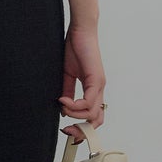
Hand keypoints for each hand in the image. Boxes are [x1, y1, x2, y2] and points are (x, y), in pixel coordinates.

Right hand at [59, 22, 104, 141]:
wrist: (80, 31)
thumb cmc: (75, 48)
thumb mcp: (68, 74)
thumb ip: (67, 91)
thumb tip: (64, 109)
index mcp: (93, 89)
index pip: (94, 116)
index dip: (83, 127)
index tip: (68, 130)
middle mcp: (99, 90)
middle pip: (97, 120)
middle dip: (81, 130)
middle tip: (66, 130)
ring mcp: (99, 85)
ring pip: (92, 113)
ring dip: (75, 115)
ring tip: (61, 105)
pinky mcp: (96, 79)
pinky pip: (88, 102)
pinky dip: (74, 105)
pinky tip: (63, 100)